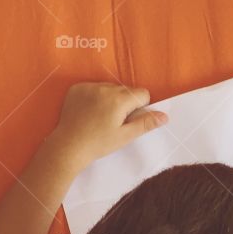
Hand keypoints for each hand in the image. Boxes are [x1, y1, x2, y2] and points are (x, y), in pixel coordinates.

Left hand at [49, 82, 167, 170]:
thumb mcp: (125, 136)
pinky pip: (94, 87)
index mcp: (119, 100)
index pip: (142, 93)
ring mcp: (89, 87)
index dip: (139, 107)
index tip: (128, 120)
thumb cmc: (98, 144)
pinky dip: (95, 97)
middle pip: (126, 90)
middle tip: (113, 122)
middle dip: (125, 103)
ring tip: (100, 117)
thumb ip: (146, 123)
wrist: (68, 146)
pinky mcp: (77, 88)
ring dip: (110, 99)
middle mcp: (105, 88)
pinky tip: (89, 112)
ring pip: (110, 88)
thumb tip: (165, 116)